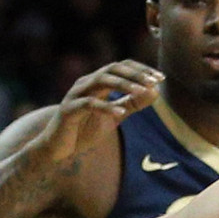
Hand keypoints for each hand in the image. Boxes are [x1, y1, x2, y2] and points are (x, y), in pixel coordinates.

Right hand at [41, 60, 159, 170]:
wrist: (57, 150)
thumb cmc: (83, 131)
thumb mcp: (114, 117)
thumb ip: (132, 104)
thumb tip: (155, 92)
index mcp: (97, 83)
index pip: (122, 67)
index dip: (142, 70)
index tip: (161, 78)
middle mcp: (86, 83)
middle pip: (113, 68)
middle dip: (136, 74)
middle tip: (155, 81)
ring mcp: (76, 94)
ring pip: (101, 80)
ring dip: (124, 84)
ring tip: (142, 91)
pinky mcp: (68, 110)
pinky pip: (89, 103)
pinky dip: (106, 106)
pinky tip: (121, 112)